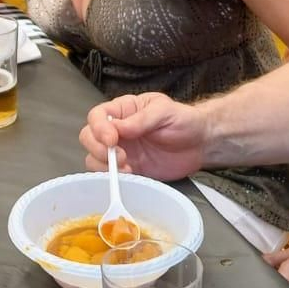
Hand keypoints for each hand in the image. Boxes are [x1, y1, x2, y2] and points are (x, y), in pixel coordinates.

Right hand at [79, 93, 206, 181]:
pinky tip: (131, 174)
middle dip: (98, 148)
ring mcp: (120, 151)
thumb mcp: (164, 111)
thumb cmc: (183, 121)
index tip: (112, 139)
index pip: (97, 116)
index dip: (99, 128)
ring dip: (104, 165)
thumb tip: (119, 128)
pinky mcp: (128, 169)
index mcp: (122, 110)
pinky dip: (114, 177)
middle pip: (88, 137)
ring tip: (128, 167)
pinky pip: (109, 175)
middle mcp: (116, 130)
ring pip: (93, 158)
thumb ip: (142, 119)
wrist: (200, 144)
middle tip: (120, 156)